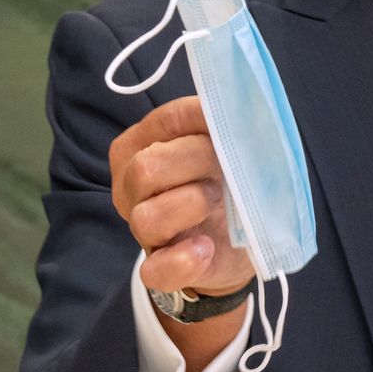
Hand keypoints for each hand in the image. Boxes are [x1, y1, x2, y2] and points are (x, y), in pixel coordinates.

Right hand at [109, 95, 256, 296]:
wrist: (240, 243)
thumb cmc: (229, 183)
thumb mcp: (230, 147)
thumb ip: (226, 124)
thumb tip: (241, 101)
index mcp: (142, 146)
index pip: (166, 121)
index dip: (204, 120)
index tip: (234, 125)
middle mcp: (131, 186)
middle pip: (147, 167)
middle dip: (196, 162)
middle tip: (226, 169)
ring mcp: (141, 230)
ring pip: (147, 216)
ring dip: (191, 205)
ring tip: (218, 203)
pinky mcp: (160, 268)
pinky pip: (157, 269)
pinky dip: (184, 260)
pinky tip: (206, 247)